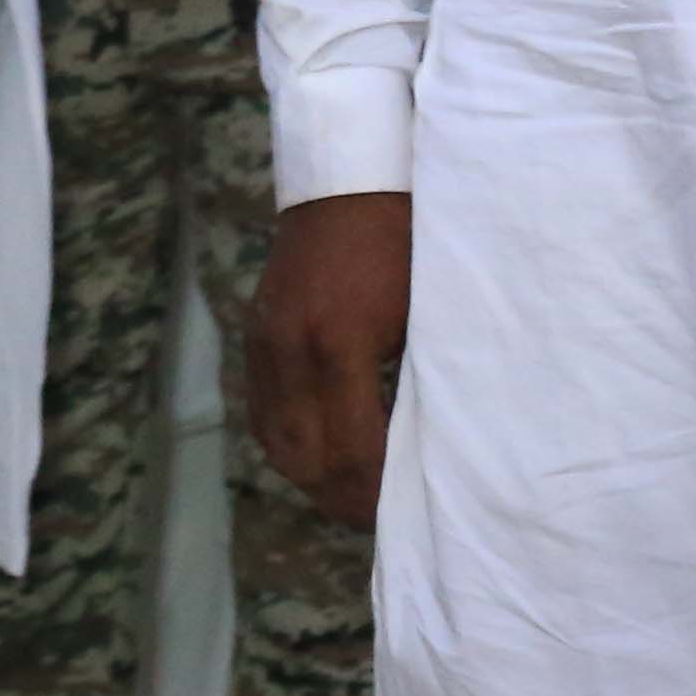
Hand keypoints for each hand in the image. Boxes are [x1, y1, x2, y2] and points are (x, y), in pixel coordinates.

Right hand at [245, 190, 412, 524]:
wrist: (352, 172)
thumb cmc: (412, 237)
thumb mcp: (433, 308)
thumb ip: (429, 379)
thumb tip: (437, 452)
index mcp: (340, 343)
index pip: (351, 452)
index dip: (376, 496)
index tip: (407, 519)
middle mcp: (290, 347)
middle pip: (304, 459)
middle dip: (342, 499)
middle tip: (385, 522)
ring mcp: (266, 339)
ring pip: (275, 441)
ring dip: (313, 477)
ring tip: (355, 496)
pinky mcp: (257, 331)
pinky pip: (263, 410)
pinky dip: (290, 444)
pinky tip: (323, 454)